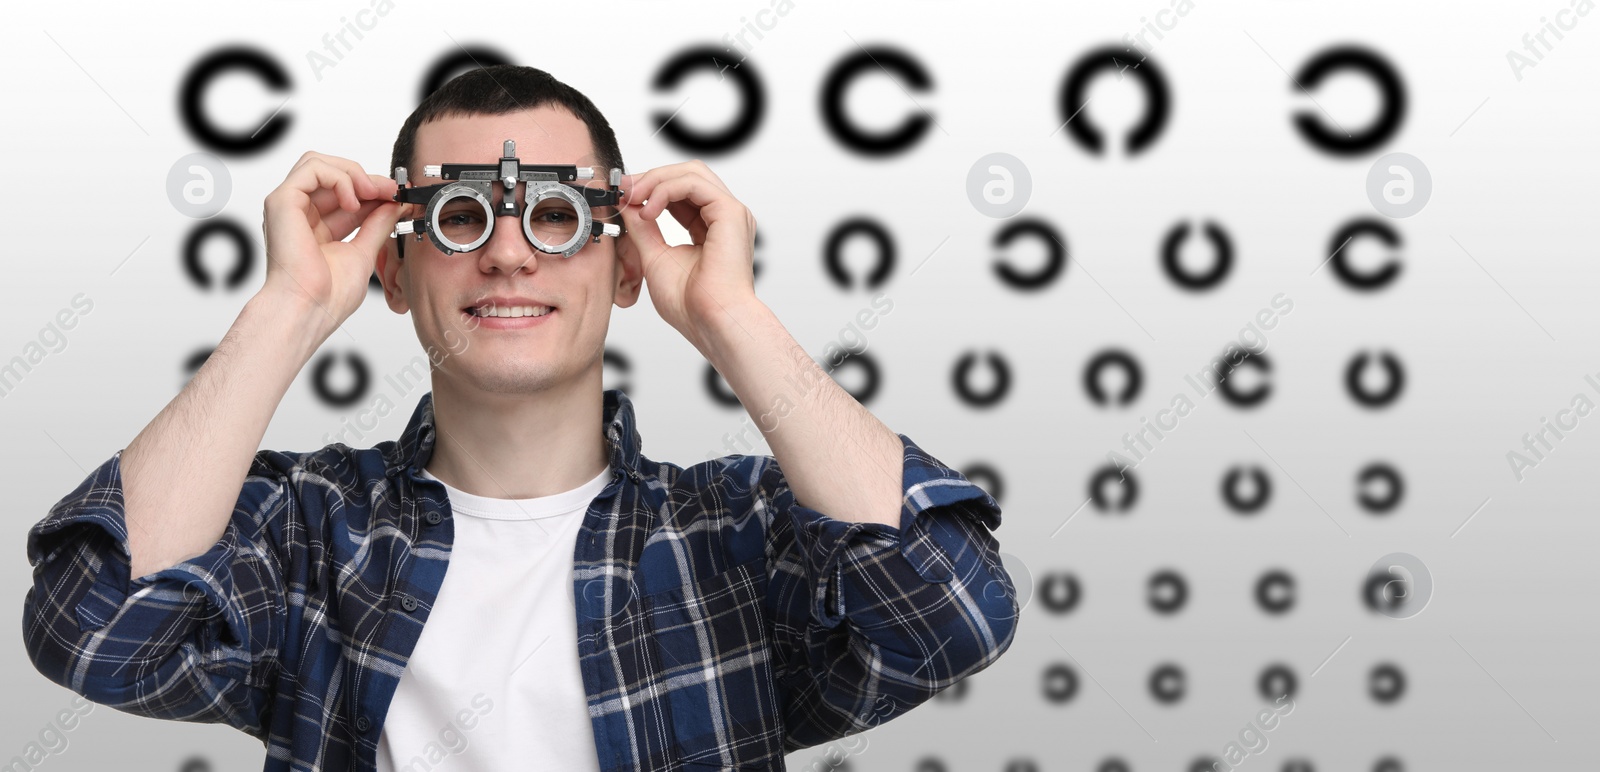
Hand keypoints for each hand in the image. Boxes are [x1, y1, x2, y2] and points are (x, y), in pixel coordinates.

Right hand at [259, 151, 400, 330]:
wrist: (310, 310)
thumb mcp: (363, 252)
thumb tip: (393, 205)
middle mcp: (300, 215)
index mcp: (317, 228)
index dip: (372, 189)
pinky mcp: (282, 201)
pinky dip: (339, 178)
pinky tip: (354, 201)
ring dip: (353, 173)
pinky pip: (312, 169)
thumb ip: (377, 226)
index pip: (344, 194)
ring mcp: (289, 206)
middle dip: (365, 178)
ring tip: (372, 193)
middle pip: (331, 173)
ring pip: (319, 163)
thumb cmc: (328, 296)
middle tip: (390, 190)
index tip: (396, 195)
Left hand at [615, 160, 758, 347]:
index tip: (623, 194)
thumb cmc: (691, 304)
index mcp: (710, 228)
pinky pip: (693, 183)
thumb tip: (628, 205)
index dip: (650, 188)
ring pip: (691, 173)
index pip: (681, 193)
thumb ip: (643, 229)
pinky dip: (665, 190)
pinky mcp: (730, 212)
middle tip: (624, 190)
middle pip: (687, 175)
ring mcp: (729, 213)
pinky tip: (648, 209)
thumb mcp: (655, 257)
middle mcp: (723, 217)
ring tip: (633, 198)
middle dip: (651, 178)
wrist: (710, 321)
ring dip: (656, 180)